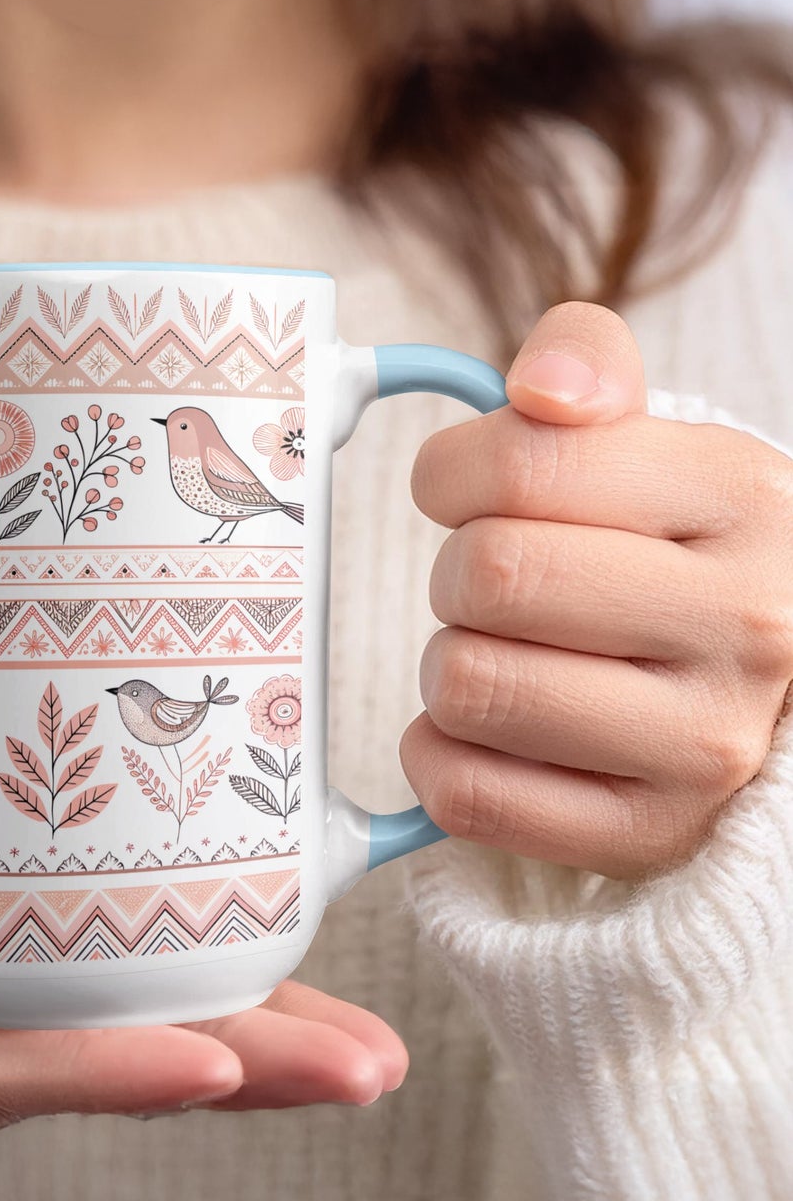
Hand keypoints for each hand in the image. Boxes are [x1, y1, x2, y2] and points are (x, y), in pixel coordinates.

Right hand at [0, 792, 407, 1156]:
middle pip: (97, 1073)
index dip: (102, 1073)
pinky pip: (111, 1001)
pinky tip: (283, 976)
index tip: (209, 1061)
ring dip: (250, 1044)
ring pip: (126, 1044)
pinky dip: (201, 991)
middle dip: (236, 1073)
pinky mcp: (1, 992)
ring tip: (368, 1047)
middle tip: (364, 1067)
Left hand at [403, 302, 792, 881]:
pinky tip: (482, 732)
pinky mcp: (646, 834)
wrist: (761, 688)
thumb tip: (539, 388)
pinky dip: (439, 755)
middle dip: (455, 573)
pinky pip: (466, 794)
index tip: (463, 492)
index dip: (450, 474)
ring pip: (468, 686)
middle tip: (491, 586)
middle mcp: (747, 625)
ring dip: (448, 665)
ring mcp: (704, 745)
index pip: (521, 464)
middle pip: (486, 577)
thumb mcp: (653, 442)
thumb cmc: (673, 553)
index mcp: (742, 496)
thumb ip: (586, 366)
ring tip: (500, 656)